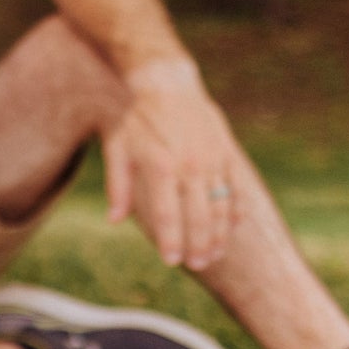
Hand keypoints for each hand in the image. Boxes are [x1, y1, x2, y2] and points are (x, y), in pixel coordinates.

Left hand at [103, 59, 249, 270]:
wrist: (166, 84)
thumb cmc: (135, 120)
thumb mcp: (117, 150)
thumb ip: (118, 187)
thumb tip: (114, 220)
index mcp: (161, 167)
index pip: (169, 215)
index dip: (171, 241)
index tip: (171, 261)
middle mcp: (190, 166)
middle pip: (200, 217)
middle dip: (199, 245)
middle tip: (196, 265)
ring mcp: (212, 160)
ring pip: (221, 206)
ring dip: (219, 234)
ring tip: (214, 255)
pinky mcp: (225, 153)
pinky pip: (233, 189)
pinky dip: (233, 211)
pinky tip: (231, 229)